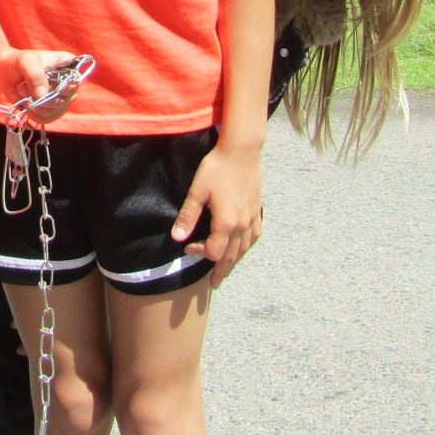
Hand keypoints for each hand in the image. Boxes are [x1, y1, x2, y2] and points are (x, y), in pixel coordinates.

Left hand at [8, 48, 81, 123]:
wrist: (7, 73)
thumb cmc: (19, 62)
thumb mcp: (25, 61)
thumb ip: (35, 75)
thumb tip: (42, 95)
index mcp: (69, 65)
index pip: (74, 81)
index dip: (59, 87)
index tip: (43, 86)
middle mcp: (69, 84)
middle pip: (64, 99)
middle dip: (40, 96)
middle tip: (22, 86)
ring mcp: (61, 99)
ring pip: (54, 111)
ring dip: (34, 104)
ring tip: (22, 91)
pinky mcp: (51, 111)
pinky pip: (46, 119)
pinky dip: (33, 113)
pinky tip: (25, 103)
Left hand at [172, 138, 262, 286]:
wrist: (242, 151)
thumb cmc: (217, 168)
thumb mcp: (198, 191)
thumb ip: (188, 216)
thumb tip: (177, 238)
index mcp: (226, 223)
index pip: (213, 251)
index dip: (199, 253)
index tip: (187, 247)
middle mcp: (242, 225)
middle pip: (231, 256)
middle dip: (220, 270)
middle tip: (214, 284)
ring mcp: (252, 219)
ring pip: (244, 249)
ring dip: (234, 261)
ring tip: (226, 269)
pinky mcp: (257, 211)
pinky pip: (254, 237)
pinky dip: (247, 247)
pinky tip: (243, 247)